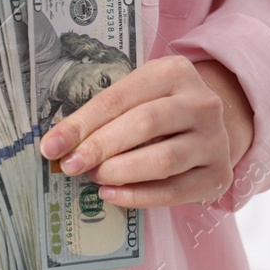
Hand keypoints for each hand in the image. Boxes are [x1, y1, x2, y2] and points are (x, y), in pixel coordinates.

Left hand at [37, 55, 252, 208]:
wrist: (211, 127)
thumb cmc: (160, 109)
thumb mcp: (136, 96)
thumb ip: (103, 115)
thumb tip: (57, 144)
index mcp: (174, 72)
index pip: (120, 97)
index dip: (82, 123)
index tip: (51, 146)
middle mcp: (201, 103)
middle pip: (145, 124)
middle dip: (100, 147)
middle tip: (71, 165)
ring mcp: (214, 140)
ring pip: (163, 159)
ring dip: (120, 172)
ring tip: (94, 177)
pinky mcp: (218, 174)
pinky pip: (174, 191)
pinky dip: (138, 197)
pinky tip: (111, 195)